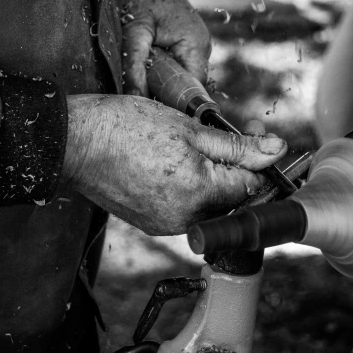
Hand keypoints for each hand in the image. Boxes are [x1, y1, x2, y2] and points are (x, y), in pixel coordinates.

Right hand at [62, 95, 286, 234]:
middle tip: (224, 134)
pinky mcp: (150, 223)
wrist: (76, 142)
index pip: (251, 186)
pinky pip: (183, 207)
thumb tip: (276, 151)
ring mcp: (165, 225)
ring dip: (211, 176)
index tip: (256, 137)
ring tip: (191, 144)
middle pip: (231, 198)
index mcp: (201, 195)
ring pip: (207, 203)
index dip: (257, 160)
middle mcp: (186, 219)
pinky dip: (188, 186)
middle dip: (235, 165)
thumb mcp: (191, 128)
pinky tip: (173, 161)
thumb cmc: (128, 127)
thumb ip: (238, 146)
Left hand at [121, 0, 210, 95]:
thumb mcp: (133, 31)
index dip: (174, 102)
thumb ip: (134, 66)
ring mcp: (198, 44)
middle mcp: (203, 46)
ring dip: (163, 80)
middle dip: (166, 91)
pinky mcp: (188, 42)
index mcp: (196, 45)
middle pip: (188, 85)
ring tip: (141, 78)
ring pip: (183, 76)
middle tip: (140, 97)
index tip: (153, 113)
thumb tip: (134, 98)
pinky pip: (180, 65)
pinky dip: (164, 69)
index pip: (193, 89)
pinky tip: (148, 66)